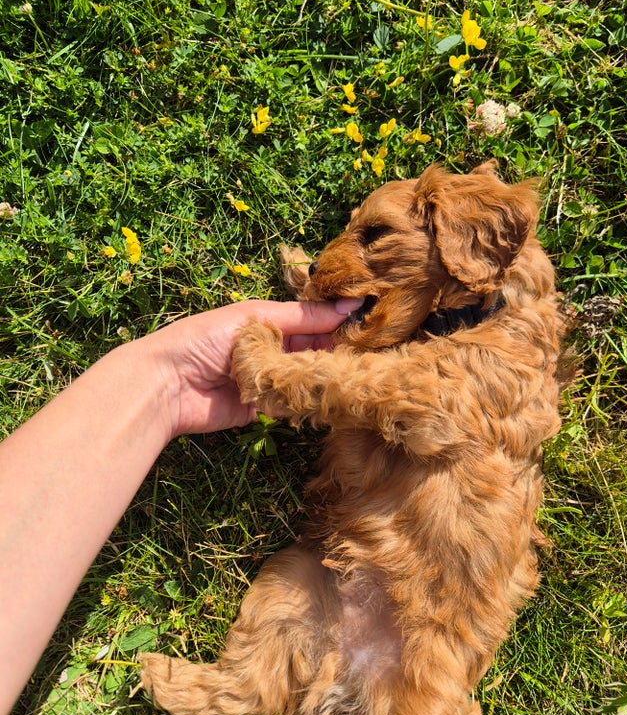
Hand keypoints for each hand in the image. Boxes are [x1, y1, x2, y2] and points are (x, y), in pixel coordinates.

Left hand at [140, 299, 359, 439]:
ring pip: (306, 377)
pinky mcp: (262, 409)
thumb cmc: (202, 340)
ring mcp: (266, 379)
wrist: (166, 385)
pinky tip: (334, 395)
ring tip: (360, 372)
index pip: (310, 319)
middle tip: (373, 350)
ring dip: (326, 375)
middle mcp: (268, 349)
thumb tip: (348, 306)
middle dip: (337, 349)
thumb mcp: (254, 318)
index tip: (371, 318)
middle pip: (312, 349)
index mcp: (265, 321)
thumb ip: (302, 317)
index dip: (337, 319)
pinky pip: (292, 403)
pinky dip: (308, 400)